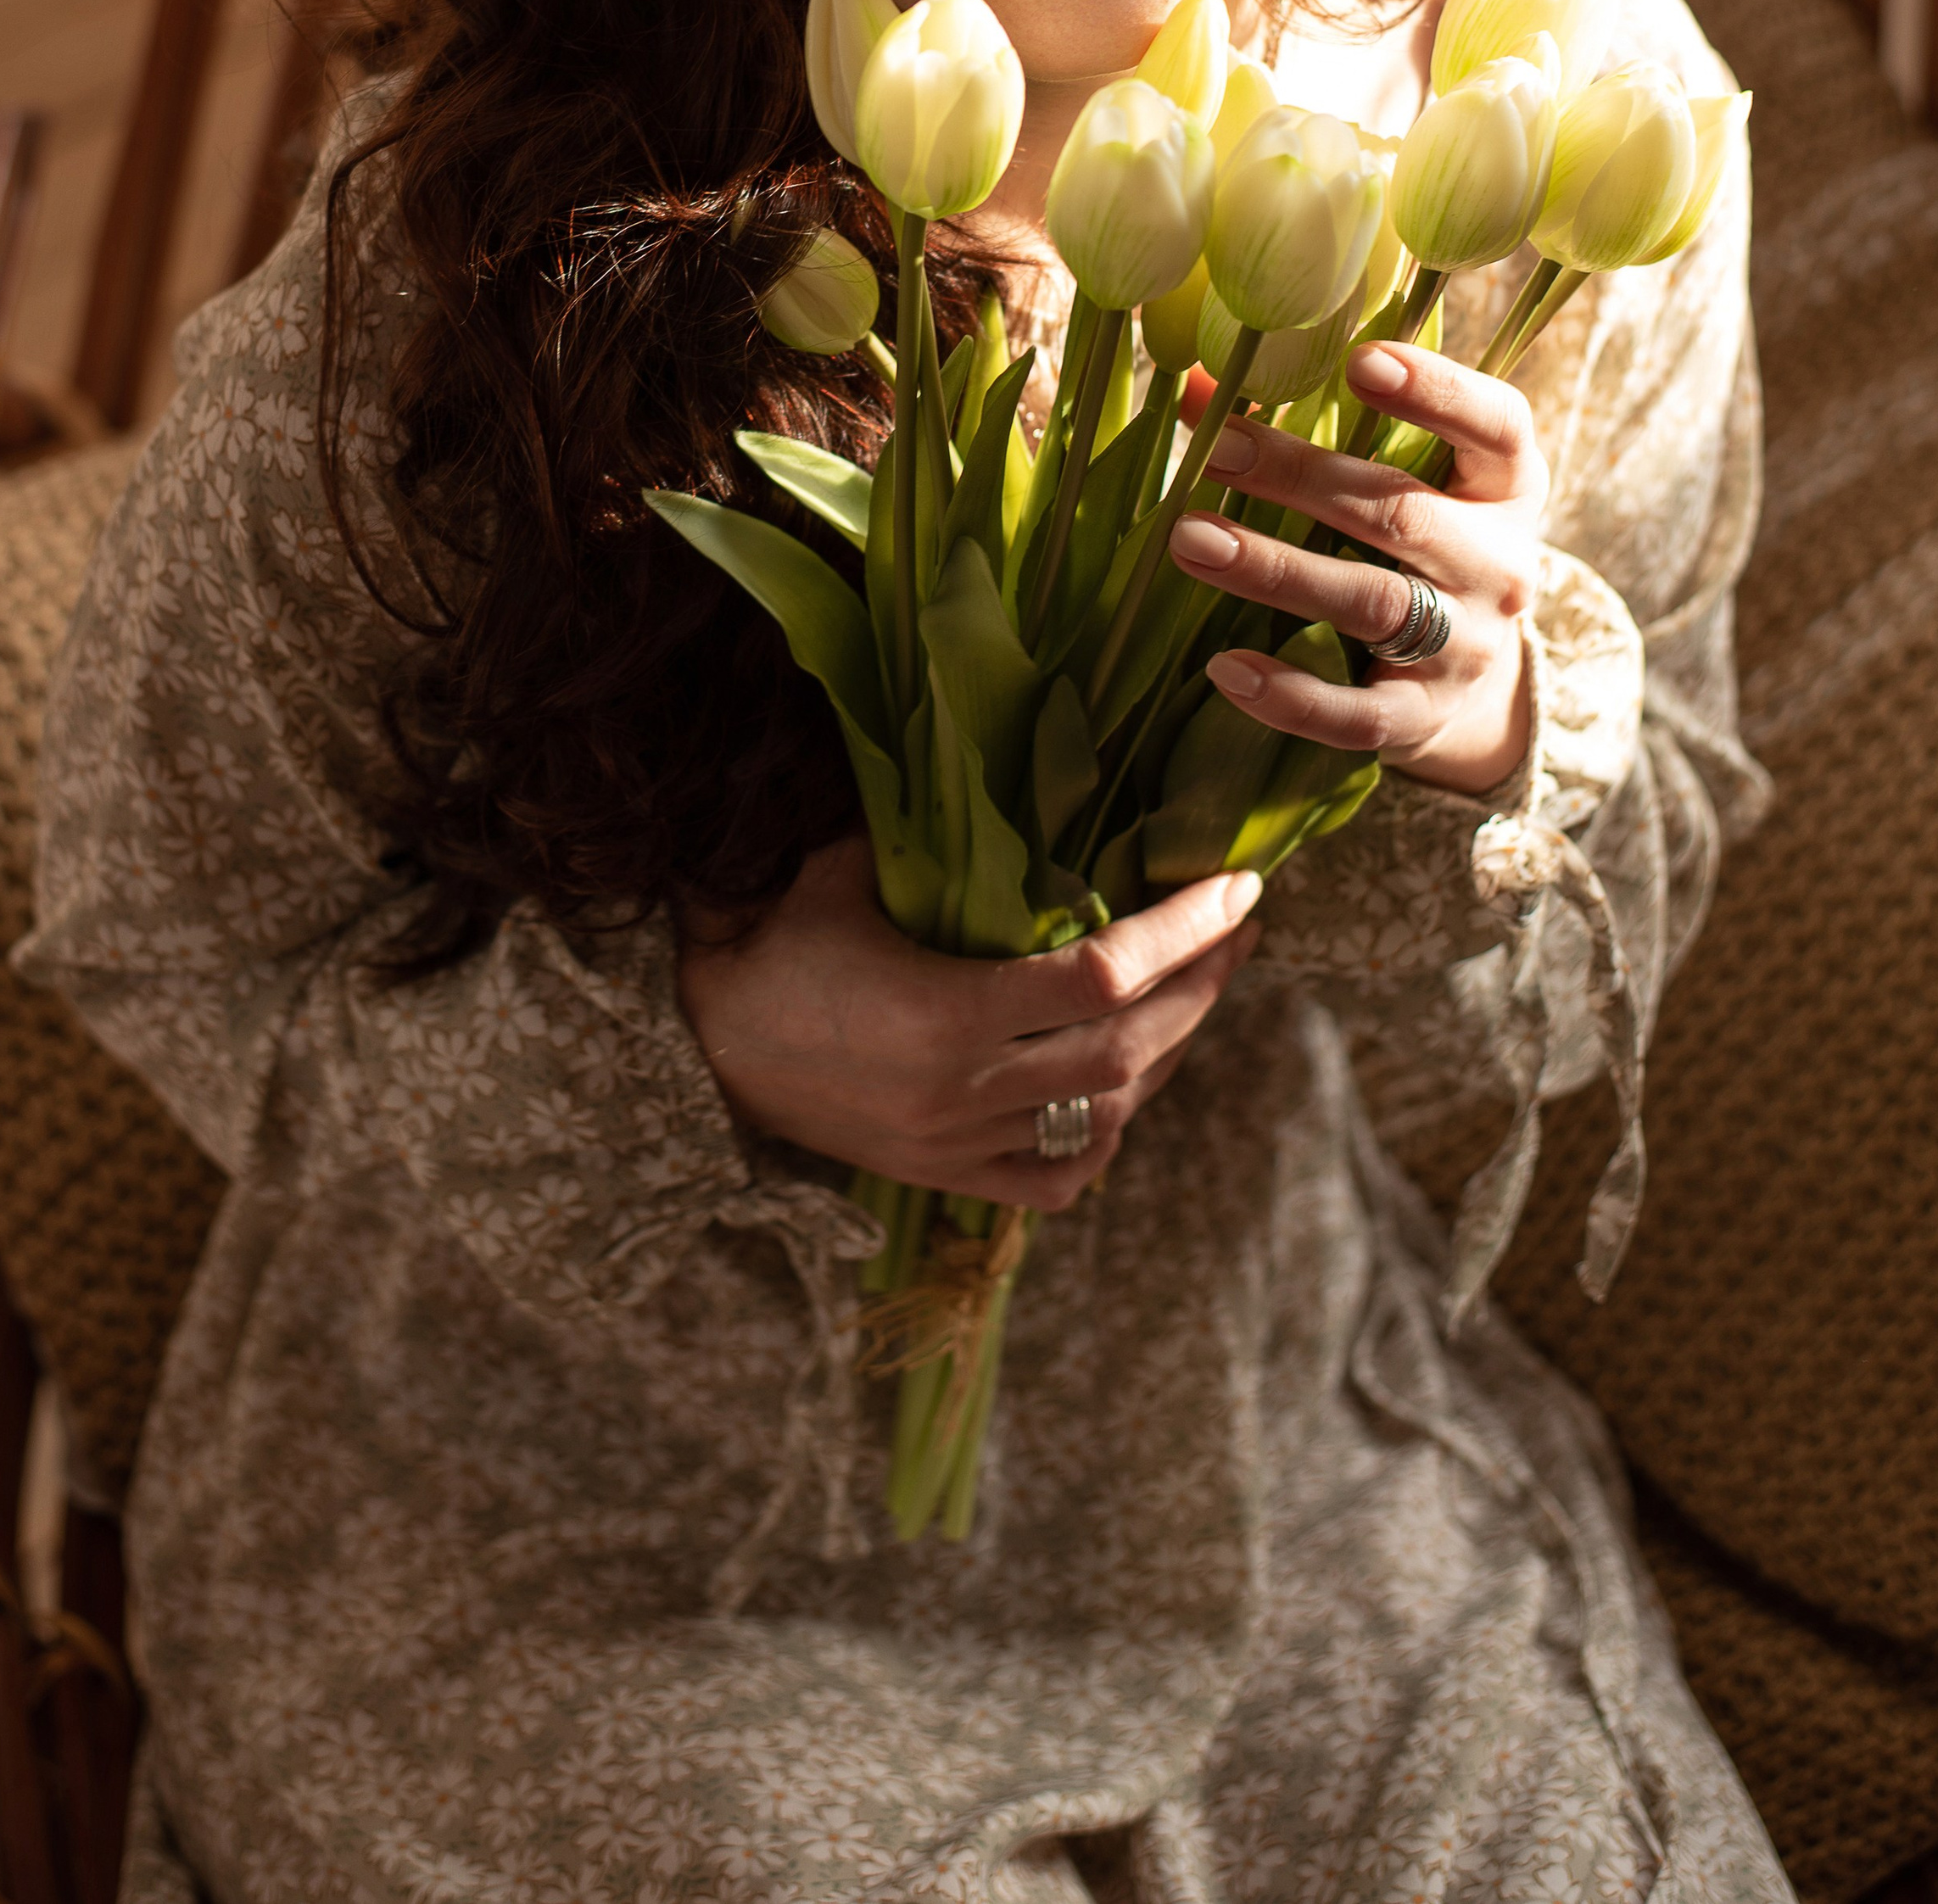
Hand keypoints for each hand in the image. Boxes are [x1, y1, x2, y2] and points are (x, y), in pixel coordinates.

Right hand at [676, 837, 1263, 1210]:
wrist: (696, 1048)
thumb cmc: (772, 939)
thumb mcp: (843, 868)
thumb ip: (924, 833)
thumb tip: (1000, 760)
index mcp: (945, 1013)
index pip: (1102, 977)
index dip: (1182, 933)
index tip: (1237, 887)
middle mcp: (965, 1091)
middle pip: (1129, 1050)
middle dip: (1203, 986)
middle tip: (1241, 929)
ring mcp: (958, 1145)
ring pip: (1106, 1112)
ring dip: (1170, 1052)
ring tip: (1200, 991)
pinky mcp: (944, 1177)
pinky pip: (1055, 1176)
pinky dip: (1105, 1131)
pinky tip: (1126, 1084)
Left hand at [1167, 336, 1547, 798]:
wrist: (1475, 683)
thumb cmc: (1421, 547)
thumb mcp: (1407, 479)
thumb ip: (1322, 427)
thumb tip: (1196, 386)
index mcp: (1506, 487)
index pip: (1495, 426)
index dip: (1436, 390)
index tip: (1360, 360)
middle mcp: (1500, 565)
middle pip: (1404, 514)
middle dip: (1304, 478)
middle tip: (1217, 448)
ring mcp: (1466, 647)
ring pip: (1373, 604)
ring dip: (1277, 571)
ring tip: (1190, 539)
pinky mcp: (1423, 717)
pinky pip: (1356, 714)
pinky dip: (1290, 694)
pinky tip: (1224, 667)